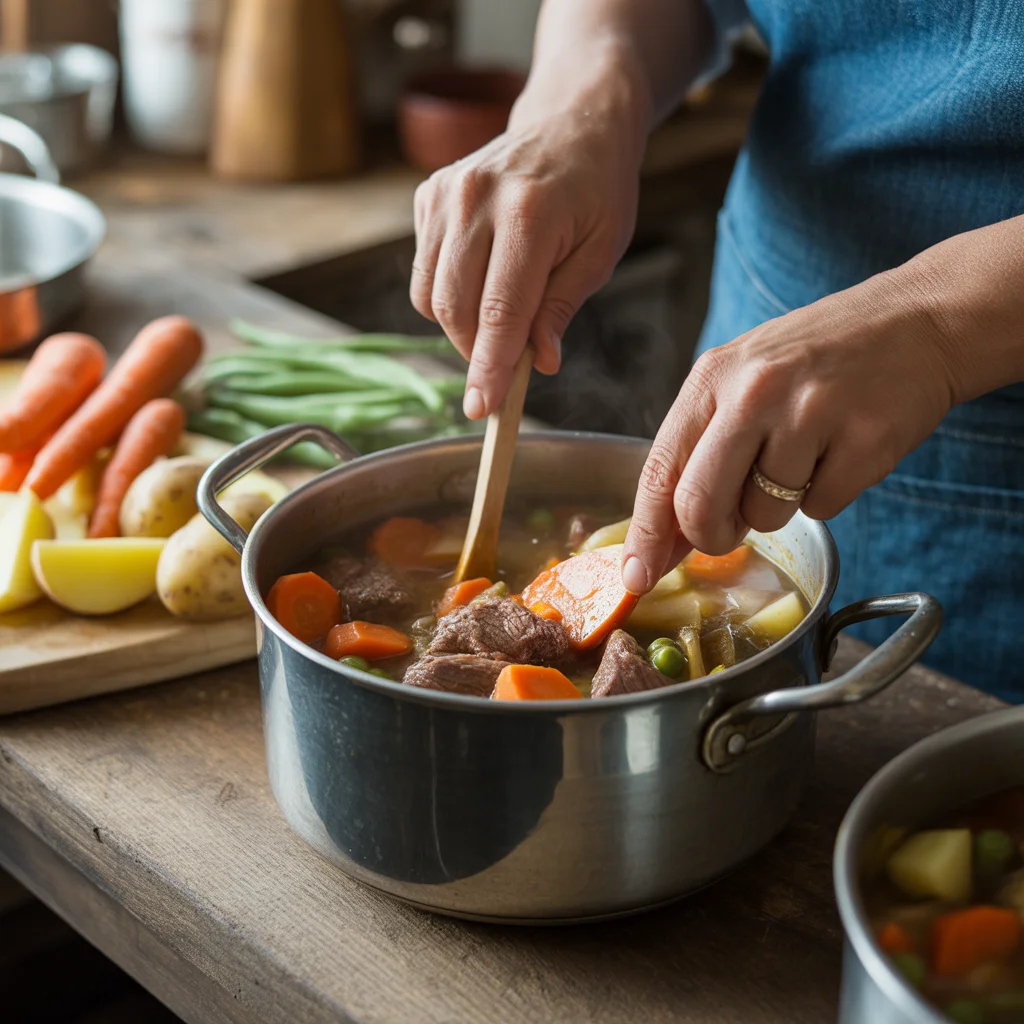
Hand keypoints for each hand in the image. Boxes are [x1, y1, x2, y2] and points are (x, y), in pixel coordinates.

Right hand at [409, 74, 646, 419]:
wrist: (571, 120)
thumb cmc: (596, 189)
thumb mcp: (601, 251)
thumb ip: (562, 307)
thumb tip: (537, 363)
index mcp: (530, 212)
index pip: (500, 310)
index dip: (489, 368)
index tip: (481, 409)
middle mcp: (477, 198)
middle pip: (455, 308)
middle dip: (477, 352)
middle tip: (507, 363)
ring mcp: (446, 193)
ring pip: (432, 296)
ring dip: (461, 326)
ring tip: (502, 314)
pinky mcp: (428, 195)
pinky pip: (425, 273)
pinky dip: (449, 294)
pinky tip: (483, 276)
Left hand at [620, 273, 959, 593]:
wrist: (916, 320)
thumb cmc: (817, 359)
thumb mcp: (743, 382)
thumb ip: (700, 452)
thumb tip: (663, 541)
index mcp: (712, 378)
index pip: (659, 471)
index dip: (645, 535)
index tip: (636, 577)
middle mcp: (754, 392)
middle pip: (699, 505)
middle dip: (710, 537)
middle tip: (730, 531)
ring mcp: (810, 414)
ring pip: (764, 516)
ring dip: (779, 507)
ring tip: (807, 452)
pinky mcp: (864, 440)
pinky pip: (822, 510)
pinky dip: (828, 494)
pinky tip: (841, 449)